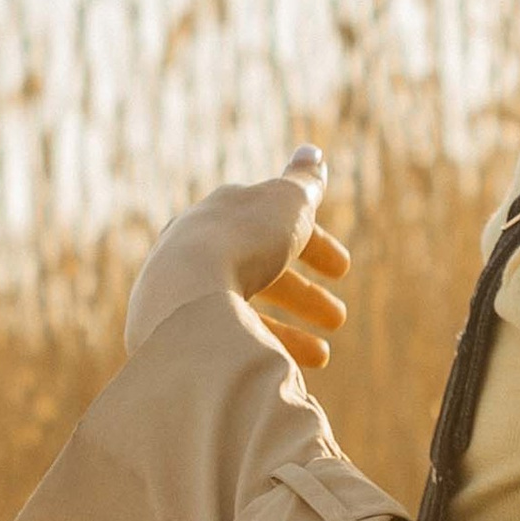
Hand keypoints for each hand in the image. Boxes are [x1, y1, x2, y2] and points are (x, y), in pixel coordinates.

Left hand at [123, 143, 351, 360]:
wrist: (187, 295)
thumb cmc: (242, 242)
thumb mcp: (285, 204)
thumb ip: (303, 183)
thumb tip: (314, 153)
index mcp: (219, 214)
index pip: (272, 225)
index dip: (314, 244)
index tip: (344, 269)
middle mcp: (194, 251)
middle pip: (260, 272)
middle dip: (304, 295)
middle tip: (338, 318)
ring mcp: (183, 294)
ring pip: (244, 312)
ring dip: (289, 332)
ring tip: (322, 357)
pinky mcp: (176, 336)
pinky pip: (226, 341)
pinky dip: (261, 350)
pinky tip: (285, 367)